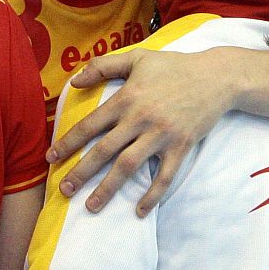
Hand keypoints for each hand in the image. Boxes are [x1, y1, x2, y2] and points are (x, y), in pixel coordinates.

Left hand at [49, 48, 245, 214]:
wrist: (217, 77)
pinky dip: (152, 195)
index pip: (90, 125)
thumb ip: (102, 66)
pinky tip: (139, 211)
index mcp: (126, 98)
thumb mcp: (137, 58)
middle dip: (81, 172)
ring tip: (91, 206)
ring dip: (108, 188)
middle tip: (64, 191)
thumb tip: (73, 81)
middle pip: (104, 151)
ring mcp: (161, 135)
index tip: (51, 158)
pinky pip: (164, 176)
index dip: (68, 143)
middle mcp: (140, 119)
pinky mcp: (181, 146)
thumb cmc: (174, 66)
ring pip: (128, 166)